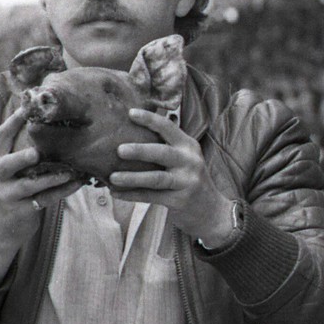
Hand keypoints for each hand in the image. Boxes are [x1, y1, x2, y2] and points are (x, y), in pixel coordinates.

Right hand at [0, 110, 78, 283]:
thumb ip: (23, 153)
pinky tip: (78, 182)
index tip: (29, 106)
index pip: (2, 136)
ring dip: (53, 177)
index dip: (14, 121)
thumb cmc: (12, 192)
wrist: (1, 229)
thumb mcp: (10, 171)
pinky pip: (46, 199)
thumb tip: (52, 126)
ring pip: (31, 184)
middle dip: (21, 158)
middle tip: (37, 152)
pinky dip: (63, 191)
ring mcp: (7, 195)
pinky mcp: (21, 210)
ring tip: (72, 170)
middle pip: (7, 164)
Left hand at [111, 109, 231, 243]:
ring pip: (156, 178)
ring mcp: (186, 182)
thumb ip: (165, 145)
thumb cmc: (188, 177)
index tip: (130, 113)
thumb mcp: (185, 157)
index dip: (150, 120)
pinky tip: (116, 193)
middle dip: (140, 151)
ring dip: (132, 178)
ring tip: (112, 177)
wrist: (211, 209)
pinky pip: (152, 197)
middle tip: (119, 150)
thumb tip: (127, 134)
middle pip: (162, 153)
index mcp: (188, 146)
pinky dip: (133, 195)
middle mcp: (190, 162)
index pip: (169, 128)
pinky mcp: (180, 200)